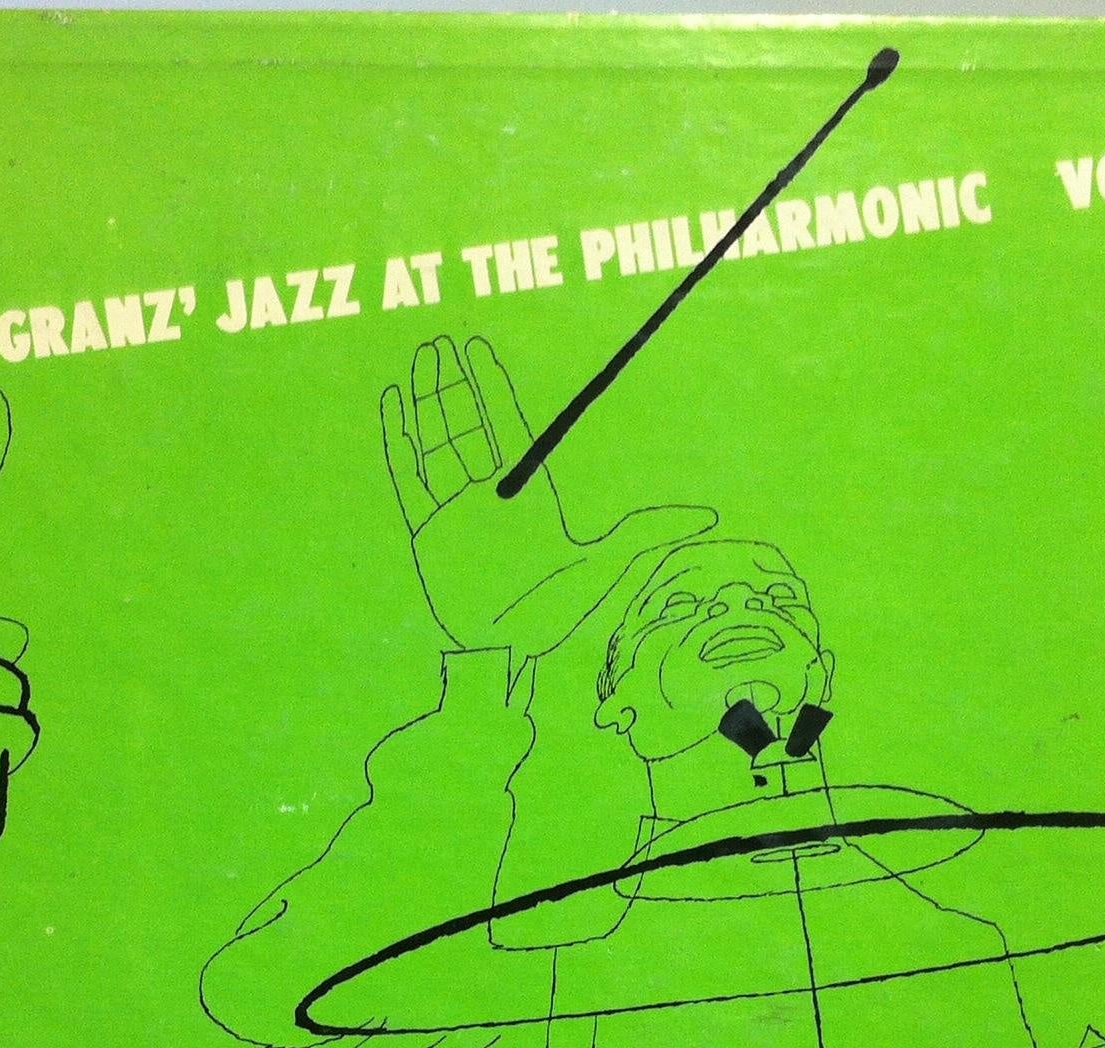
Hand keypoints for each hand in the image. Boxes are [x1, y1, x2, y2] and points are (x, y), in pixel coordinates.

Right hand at [380, 335, 713, 658]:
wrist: (505, 651)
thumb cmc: (554, 613)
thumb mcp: (606, 563)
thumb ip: (649, 532)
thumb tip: (710, 519)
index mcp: (527, 495)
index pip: (505, 426)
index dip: (490, 385)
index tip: (477, 348)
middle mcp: (488, 497)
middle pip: (468, 425)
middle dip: (455, 383)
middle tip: (444, 340)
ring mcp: (454, 513)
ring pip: (436, 443)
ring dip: (427, 401)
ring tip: (421, 359)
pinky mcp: (427, 534)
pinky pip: (408, 478)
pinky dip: (400, 440)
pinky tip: (394, 403)